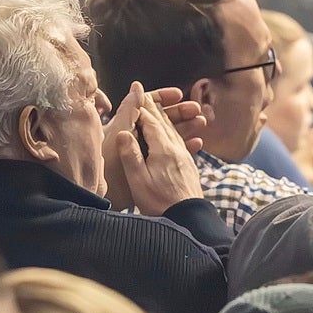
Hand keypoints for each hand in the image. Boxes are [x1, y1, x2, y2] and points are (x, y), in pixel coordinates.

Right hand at [103, 82, 202, 216]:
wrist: (188, 219)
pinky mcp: (188, 168)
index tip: (137, 93)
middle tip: (147, 96)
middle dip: (154, 109)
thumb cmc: (160, 202)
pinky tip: (175, 136)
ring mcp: (184, 158)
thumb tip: (123, 133)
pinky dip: (174, 134)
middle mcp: (176, 149)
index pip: (151, 122)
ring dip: (166, 119)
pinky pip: (180, 143)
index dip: (143, 107)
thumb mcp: (138, 180)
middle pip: (164, 124)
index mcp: (163, 149)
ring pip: (174, 132)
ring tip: (160, 111)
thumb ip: (131, 155)